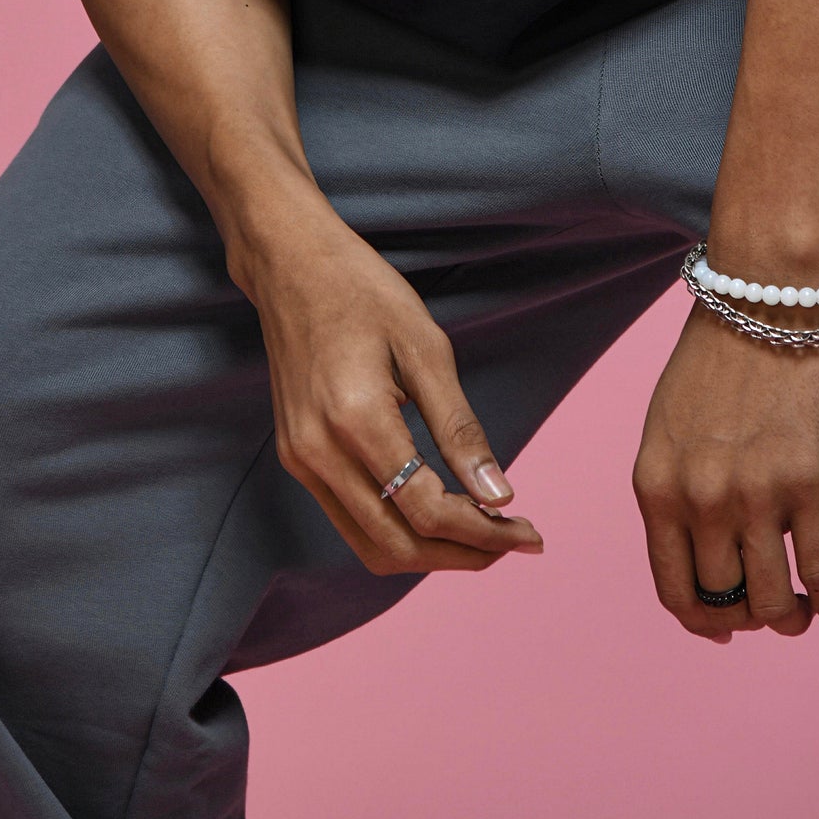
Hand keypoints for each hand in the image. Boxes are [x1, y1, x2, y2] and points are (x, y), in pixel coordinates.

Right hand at [236, 200, 543, 576]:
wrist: (289, 263)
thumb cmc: (362, 291)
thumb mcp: (425, 346)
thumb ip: (459, 427)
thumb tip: (499, 496)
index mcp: (353, 420)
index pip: (425, 510)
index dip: (482, 533)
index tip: (530, 534)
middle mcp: (318, 453)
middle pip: (397, 545)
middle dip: (462, 555)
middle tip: (515, 539)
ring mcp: (300, 460)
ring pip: (371, 545)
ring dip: (430, 552)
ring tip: (483, 534)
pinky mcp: (296, 457)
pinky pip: (351, 520)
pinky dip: (398, 530)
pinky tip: (437, 509)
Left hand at [633, 301, 818, 641]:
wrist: (766, 297)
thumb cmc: (716, 353)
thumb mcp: (667, 425)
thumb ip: (674, 488)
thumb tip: (696, 553)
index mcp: (656, 485)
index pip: (673, 588)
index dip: (700, 619)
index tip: (722, 626)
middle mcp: (700, 501)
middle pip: (725, 601)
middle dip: (747, 616)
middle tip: (766, 609)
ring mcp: (757, 497)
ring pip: (772, 600)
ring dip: (787, 618)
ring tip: (799, 612)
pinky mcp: (812, 486)